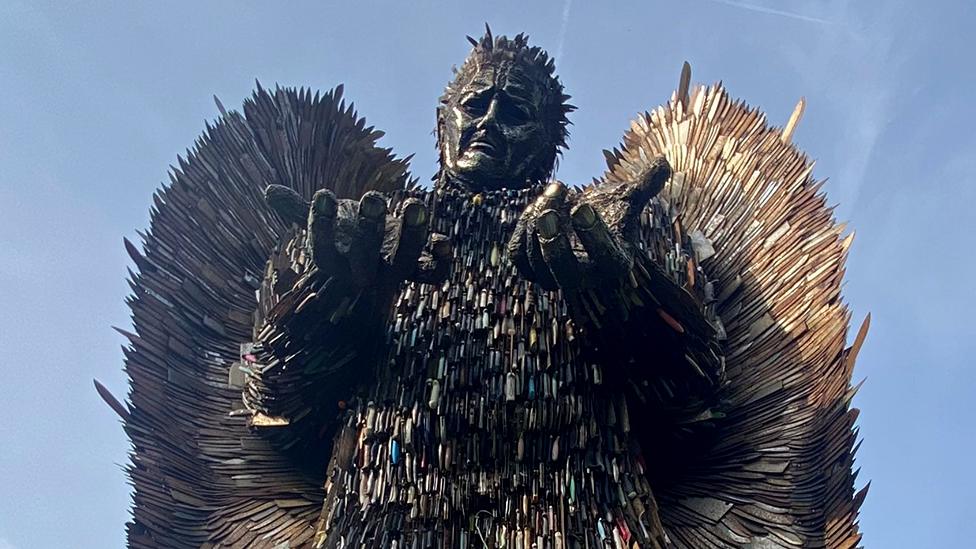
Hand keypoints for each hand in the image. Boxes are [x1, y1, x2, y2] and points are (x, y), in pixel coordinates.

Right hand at [265, 185, 449, 287]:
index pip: (323, 250)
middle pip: (364, 259)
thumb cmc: (345, 236)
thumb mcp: (323, 222)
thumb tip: (268, 191)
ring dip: (411, 235)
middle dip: (368, 229)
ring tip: (414, 203)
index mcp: (337, 262)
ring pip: (403, 262)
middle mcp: (365, 272)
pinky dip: (441, 259)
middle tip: (371, 195)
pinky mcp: (421, 268)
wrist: (375, 261)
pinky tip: (443, 240)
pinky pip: (434, 275)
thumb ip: (299, 209)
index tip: (323, 193)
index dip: (321, 224)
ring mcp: (394, 272)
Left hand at [508, 157, 670, 290]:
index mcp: (614, 262)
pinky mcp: (531, 266)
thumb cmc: (610, 212)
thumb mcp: (629, 197)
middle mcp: (585, 276)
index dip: (592, 235)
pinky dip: (523, 228)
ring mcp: (554, 274)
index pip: (605, 258)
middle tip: (547, 211)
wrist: (585, 221)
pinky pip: (518, 255)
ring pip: (535, 261)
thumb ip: (646, 183)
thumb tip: (663, 162)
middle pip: (564, 272)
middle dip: (552, 243)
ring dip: (536, 222)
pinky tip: (538, 204)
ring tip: (557, 190)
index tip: (583, 206)